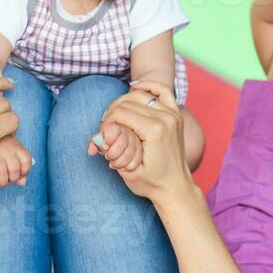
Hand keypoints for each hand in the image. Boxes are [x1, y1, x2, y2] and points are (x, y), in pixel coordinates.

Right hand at [0, 135, 32, 186]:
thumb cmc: (2, 152)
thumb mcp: (14, 157)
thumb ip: (20, 170)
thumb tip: (22, 183)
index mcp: (16, 146)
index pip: (26, 160)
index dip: (25, 171)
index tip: (21, 174)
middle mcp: (6, 148)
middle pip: (14, 169)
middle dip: (13, 179)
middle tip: (9, 180)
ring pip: (2, 172)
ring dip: (2, 181)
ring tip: (0, 181)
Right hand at [98, 78, 193, 204]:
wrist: (175, 187)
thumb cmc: (151, 182)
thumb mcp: (127, 171)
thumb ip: (111, 152)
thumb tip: (96, 138)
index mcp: (154, 131)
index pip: (120, 113)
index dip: (106, 121)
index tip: (102, 133)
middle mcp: (165, 118)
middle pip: (128, 102)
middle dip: (112, 112)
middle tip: (107, 125)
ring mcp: (173, 114)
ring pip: (141, 94)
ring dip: (124, 101)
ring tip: (116, 114)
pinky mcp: (176, 114)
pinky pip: (162, 91)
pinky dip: (148, 86)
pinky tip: (135, 88)